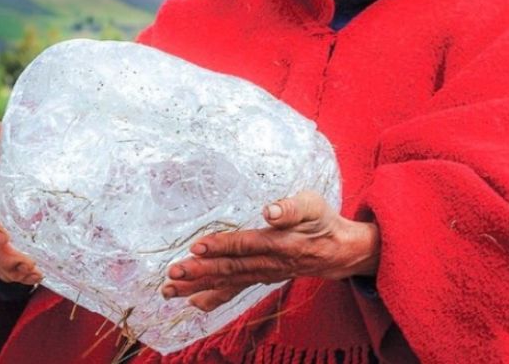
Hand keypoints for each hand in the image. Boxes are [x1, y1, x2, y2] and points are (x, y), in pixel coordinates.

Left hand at [161, 190, 379, 311]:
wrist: (338, 250)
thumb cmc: (323, 221)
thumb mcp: (313, 206)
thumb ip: (292, 208)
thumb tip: (270, 210)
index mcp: (280, 243)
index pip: (246, 245)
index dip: (221, 246)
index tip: (196, 247)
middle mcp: (269, 263)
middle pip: (231, 268)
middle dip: (200, 271)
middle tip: (173, 274)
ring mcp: (264, 274)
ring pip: (228, 281)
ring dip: (198, 286)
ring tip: (170, 290)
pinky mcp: (260, 277)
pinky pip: (235, 290)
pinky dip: (214, 297)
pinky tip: (193, 302)